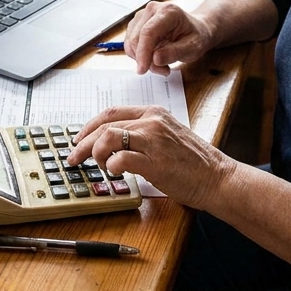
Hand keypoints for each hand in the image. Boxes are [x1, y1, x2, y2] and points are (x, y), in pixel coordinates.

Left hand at [66, 105, 233, 211]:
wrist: (216, 177)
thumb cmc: (192, 162)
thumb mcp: (166, 136)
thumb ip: (142, 134)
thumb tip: (110, 142)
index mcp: (154, 113)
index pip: (111, 112)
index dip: (89, 126)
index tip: (78, 139)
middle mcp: (152, 121)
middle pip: (105, 125)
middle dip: (83, 143)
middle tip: (73, 157)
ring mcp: (154, 140)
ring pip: (108, 137)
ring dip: (95, 153)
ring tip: (99, 166)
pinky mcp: (155, 162)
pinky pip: (121, 158)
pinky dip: (111, 166)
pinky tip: (114, 173)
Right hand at [124, 1, 214, 74]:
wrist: (195, 29)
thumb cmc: (195, 37)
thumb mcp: (193, 48)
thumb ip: (175, 52)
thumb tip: (155, 59)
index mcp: (168, 11)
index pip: (148, 32)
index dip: (143, 52)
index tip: (142, 70)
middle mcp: (152, 9)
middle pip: (137, 38)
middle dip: (145, 59)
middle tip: (163, 70)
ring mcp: (142, 15)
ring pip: (131, 42)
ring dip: (142, 59)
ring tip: (162, 64)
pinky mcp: (136, 24)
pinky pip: (130, 44)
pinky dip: (139, 56)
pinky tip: (154, 58)